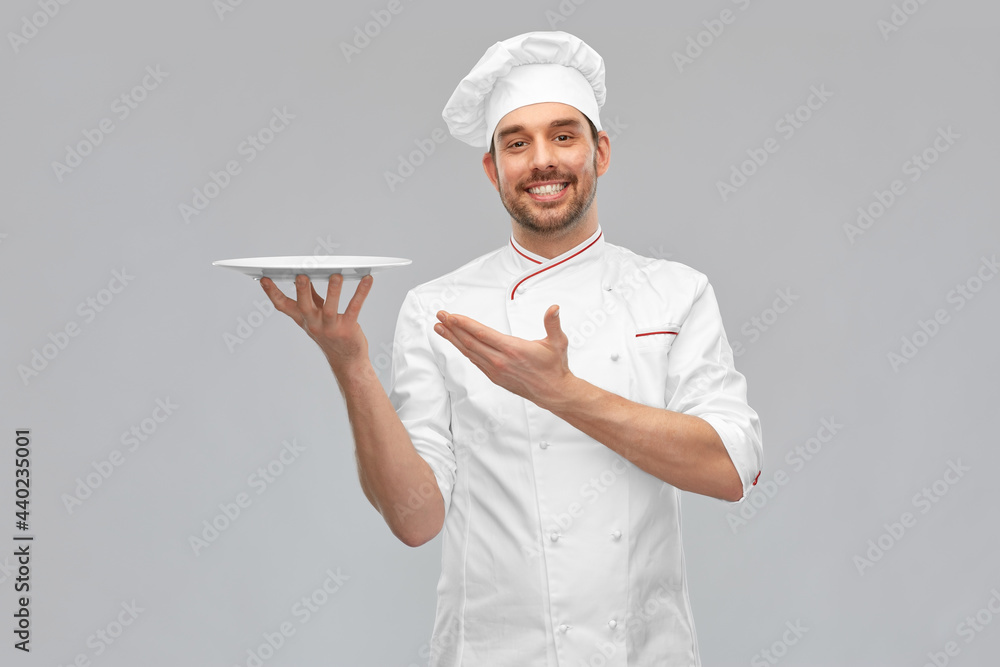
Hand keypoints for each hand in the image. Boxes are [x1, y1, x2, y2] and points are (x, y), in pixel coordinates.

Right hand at [260, 273, 372, 373]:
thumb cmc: (331, 335)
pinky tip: (367, 280)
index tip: (264, 279)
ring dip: (333, 291)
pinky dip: (361, 293)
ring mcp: (330, 328)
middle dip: (302, 291)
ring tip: (336, 276)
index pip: (283, 306)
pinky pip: (354, 309)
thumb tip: (301, 278)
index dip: (272, 293)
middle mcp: (314, 324)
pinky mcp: (347, 329)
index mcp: (303, 319)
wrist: (347, 362)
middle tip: (300, 275)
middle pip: (304, 306)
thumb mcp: (316, 316)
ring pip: (330, 309)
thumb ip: (310, 297)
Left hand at [433, 305, 574, 409]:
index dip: (464, 324)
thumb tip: (554, 308)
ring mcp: (496, 370)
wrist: (553, 392)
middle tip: (440, 316)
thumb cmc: (554, 367)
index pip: (482, 334)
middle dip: (452, 328)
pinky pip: (475, 361)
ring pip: (469, 352)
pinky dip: (464, 350)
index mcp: (513, 349)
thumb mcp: (557, 342)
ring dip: (453, 339)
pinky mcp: (495, 376)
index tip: (452, 316)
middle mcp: (500, 360)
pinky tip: (457, 343)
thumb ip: (553, 323)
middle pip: (470, 342)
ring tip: (440, 328)